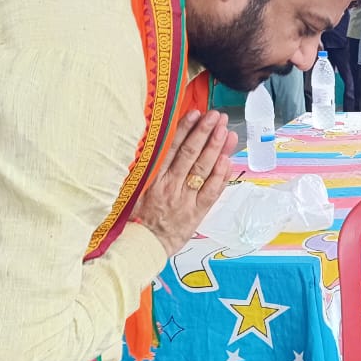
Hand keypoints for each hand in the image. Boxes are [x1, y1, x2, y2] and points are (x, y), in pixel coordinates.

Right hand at [131, 110, 237, 254]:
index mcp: (153, 178)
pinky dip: (221, 176)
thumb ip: (143, 169)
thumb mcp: (132, 190)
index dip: (185, 130)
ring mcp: (185, 199)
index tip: (196, 114)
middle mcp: (170, 186)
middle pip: (191, 155)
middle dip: (206, 133)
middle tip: (217, 117)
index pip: (172, 148)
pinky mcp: (196, 213)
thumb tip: (151, 145)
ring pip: (203, 170)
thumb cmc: (135, 217)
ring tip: (227, 132)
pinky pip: (212, 192)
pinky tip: (228, 160)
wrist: (141, 246)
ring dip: (217, 149)